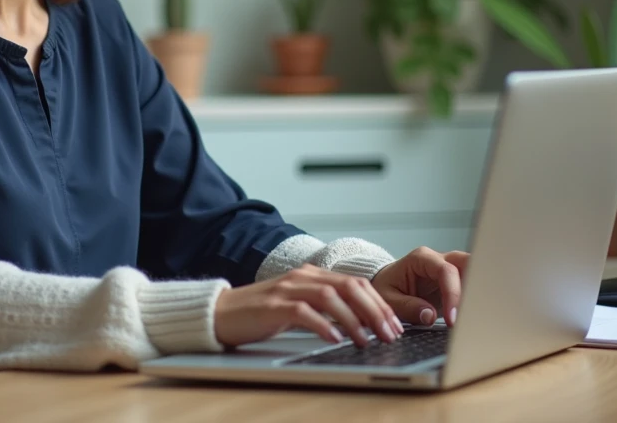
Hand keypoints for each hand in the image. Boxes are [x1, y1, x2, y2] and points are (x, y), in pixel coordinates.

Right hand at [214, 264, 405, 348]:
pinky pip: (304, 312)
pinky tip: (336, 339)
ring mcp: (287, 289)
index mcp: (312, 275)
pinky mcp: (273, 306)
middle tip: (390, 334)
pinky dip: (324, 325)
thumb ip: (324, 308)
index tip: (394, 324)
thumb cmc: (261, 313)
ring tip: (367, 340)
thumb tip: (360, 325)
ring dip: (355, 320)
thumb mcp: (298, 306)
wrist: (221, 313)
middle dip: (375, 311)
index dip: (379, 303)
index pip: (356, 282)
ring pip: (332, 297)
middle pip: (350, 286)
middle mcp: (302, 277)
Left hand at [370, 247, 467, 327]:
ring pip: (474, 272)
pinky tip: (474, 314)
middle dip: (475, 284)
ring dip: (478, 292)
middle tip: (475, 311)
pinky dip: (474, 298)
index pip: (446, 271)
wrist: (385, 284)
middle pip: (468, 262)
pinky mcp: (454, 282)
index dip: (453, 294)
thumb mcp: (388, 299)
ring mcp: (448, 269)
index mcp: (421, 258)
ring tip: (476, 315)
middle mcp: (438, 260)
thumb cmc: (385, 288)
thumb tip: (430, 316)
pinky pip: (470, 285)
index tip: (451, 318)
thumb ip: (407, 307)